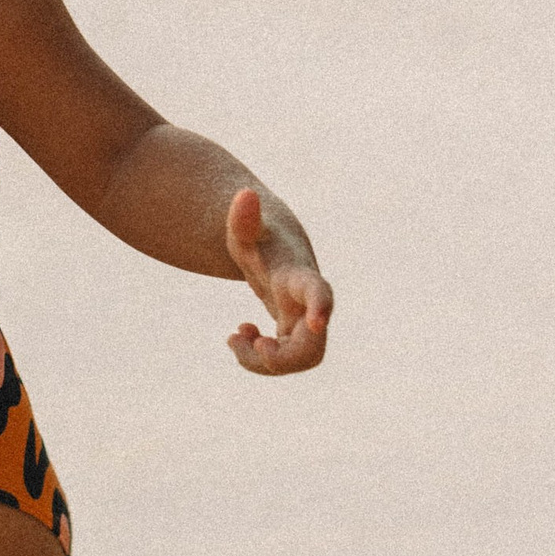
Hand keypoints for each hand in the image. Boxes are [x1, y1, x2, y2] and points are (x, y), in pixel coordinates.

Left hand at [224, 188, 331, 375]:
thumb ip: (244, 216)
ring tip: (233, 338)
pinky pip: (284, 361)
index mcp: (299, 277)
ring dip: (260, 361)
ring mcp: (305, 323)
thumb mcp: (244, 229)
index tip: (317, 324)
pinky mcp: (295, 335)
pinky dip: (258, 358)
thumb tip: (244, 194)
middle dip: (277, 358)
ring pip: (297, 360)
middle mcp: (309, 304)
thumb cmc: (260, 238)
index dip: (321, 307)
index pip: (318, 292)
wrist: (276, 251)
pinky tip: (239, 335)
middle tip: (236, 337)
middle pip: (311, 346)